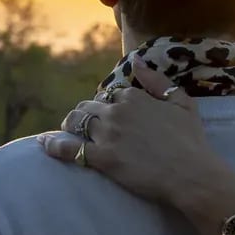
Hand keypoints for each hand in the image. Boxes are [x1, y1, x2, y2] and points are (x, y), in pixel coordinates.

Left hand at [38, 66, 234, 214]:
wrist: (191, 173)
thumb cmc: (191, 140)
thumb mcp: (181, 102)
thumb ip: (157, 80)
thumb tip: (136, 61)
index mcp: (134, 96)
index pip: (110, 95)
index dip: (108, 106)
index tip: (110, 116)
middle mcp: (116, 111)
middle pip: (88, 107)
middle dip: (85, 114)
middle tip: (84, 125)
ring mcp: (107, 134)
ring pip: (76, 122)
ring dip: (70, 125)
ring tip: (67, 132)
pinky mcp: (102, 158)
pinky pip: (70, 148)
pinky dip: (54, 145)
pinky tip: (43, 144)